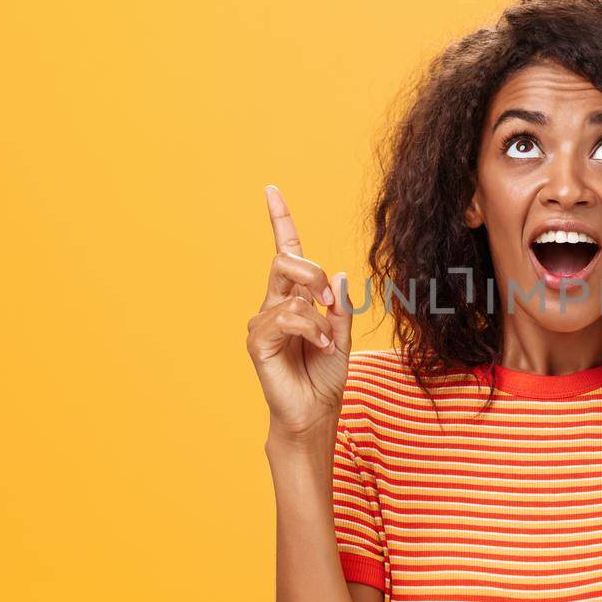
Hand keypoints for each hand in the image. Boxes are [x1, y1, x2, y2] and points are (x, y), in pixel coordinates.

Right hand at [246, 185, 353, 440]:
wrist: (315, 411)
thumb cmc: (326, 376)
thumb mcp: (343, 334)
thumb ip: (340, 305)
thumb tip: (337, 273)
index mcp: (295, 298)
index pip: (285, 252)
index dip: (280, 220)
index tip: (272, 190)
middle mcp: (274, 304)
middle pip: (286, 260)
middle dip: (311, 273)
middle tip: (330, 302)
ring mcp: (263, 321)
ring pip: (292, 292)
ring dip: (319, 316)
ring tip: (327, 342)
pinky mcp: (258, 340)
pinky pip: (287, 316)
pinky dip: (311, 328)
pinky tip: (320, 345)